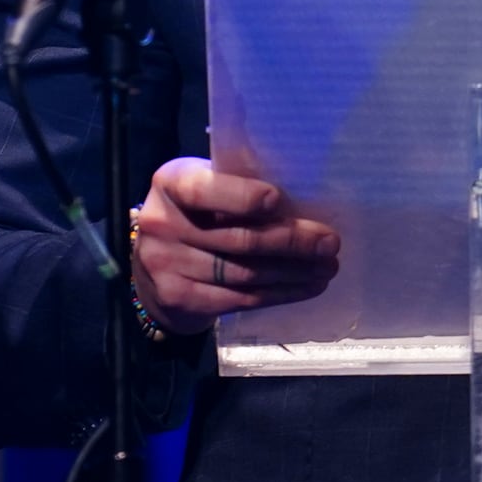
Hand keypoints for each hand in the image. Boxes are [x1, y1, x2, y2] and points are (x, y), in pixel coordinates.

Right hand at [129, 157, 341, 336]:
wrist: (151, 263)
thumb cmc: (195, 212)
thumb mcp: (206, 186)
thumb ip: (236, 186)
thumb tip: (305, 199)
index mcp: (172, 183)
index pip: (205, 190)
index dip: (242, 197)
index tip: (280, 201)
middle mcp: (163, 223)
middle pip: (238, 238)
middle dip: (291, 242)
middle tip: (330, 243)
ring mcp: (167, 264)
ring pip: (245, 273)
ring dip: (293, 272)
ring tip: (326, 267)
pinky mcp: (179, 298)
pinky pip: (239, 298)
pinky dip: (278, 294)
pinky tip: (304, 288)